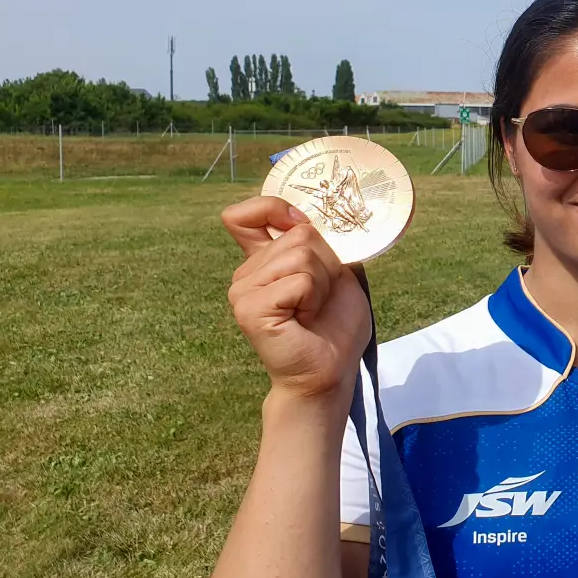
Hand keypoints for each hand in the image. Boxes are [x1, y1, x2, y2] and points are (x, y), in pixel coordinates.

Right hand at [222, 196, 370, 401]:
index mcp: (263, 261)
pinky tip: (304, 318)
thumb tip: (303, 219)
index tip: (300, 224)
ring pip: (300, 254)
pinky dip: (314, 297)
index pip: (245, 215)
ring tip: (311, 309)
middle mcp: (247, 273)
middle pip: (298, 233)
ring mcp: (243, 290)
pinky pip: (299, 280)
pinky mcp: (250, 308)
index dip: (273, 208)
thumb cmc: (335, 325)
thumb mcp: (335, 272)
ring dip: (322, 282)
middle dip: (326, 263)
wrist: (331, 369)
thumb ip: (316, 242)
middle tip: (320, 297)